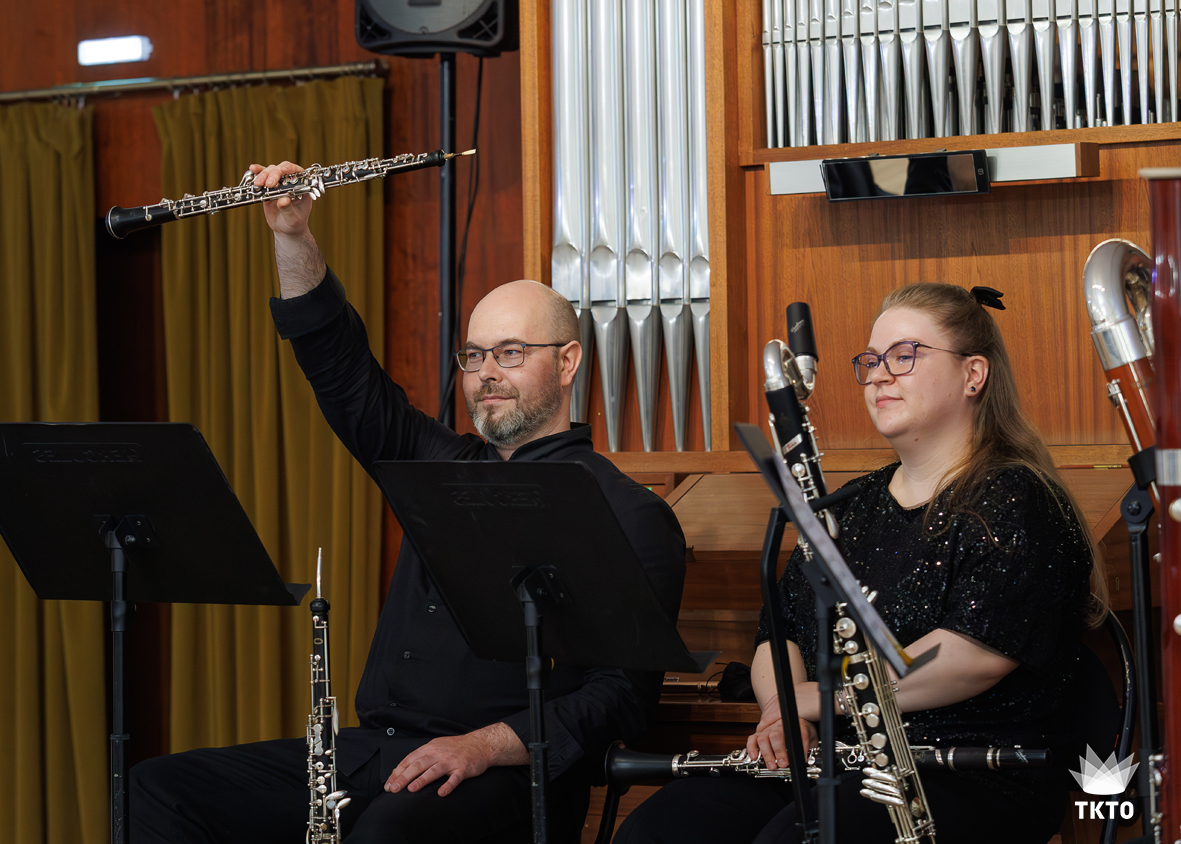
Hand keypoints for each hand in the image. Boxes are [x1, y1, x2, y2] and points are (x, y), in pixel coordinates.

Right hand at [248, 161, 314, 235]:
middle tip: (269, 184)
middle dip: (275, 173)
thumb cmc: (294, 223)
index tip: (283, 170)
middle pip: (283, 169)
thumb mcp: (294, 218)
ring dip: (264, 174)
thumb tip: (283, 199)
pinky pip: (263, 176)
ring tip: (258, 184)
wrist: (286, 229)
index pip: (299, 173)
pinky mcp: (268, 187)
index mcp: (302, 188)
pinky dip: (257, 172)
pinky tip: (253, 169)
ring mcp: (279, 183)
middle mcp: (291, 182)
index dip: (291, 169)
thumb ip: (288, 209)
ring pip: (271, 171)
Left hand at [384, 724, 526, 796]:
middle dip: (404, 777)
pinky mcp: (463, 768)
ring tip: (411, 789)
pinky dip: (448, 785)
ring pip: (434, 770)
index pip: (410, 759)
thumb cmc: (456, 747)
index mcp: (431, 748)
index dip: (398, 771)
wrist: (480, 744)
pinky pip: (455, 778)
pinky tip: (441, 793)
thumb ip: (421, 756)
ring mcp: (451, 761)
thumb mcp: (437, 746)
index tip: (389, 783)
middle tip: (393, 788)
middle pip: (419, 765)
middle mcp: (439, 753)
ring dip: (422, 780)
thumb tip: (402, 769)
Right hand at [746, 696, 817, 771]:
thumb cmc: (803, 731)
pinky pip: (753, 738)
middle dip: (779, 751)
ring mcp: (770, 727)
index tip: (802, 759)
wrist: (794, 719)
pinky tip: (755, 757)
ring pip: (764, 737)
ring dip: (767, 753)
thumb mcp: (811, 739)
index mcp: (798, 724)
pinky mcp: (761, 732)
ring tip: (772, 765)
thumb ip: (810, 748)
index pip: (800, 733)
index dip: (801, 747)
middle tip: (783, 764)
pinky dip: (752, 748)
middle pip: (777, 734)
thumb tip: (807, 760)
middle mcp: (782, 724)